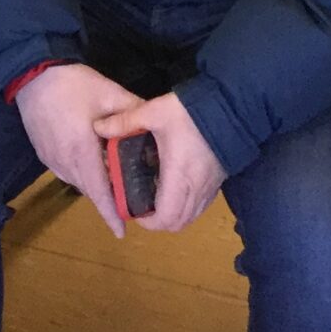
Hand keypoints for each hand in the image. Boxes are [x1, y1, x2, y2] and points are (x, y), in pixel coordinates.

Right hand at [13, 63, 141, 235]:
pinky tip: (89, 162)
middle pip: (89, 190)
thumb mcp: (108, 93)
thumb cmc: (72, 84)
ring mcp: (51, 160)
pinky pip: (65, 173)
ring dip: (93, 185)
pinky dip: (80, 174)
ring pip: (77, 182)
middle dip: (107, 199)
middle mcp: (65, 162)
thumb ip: (133, 112)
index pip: (99, 192)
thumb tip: (155, 125)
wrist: (33, 74)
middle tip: (126, 200)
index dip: (110, 213)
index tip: (121, 233)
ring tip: (111, 179)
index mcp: (82, 151)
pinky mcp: (43, 155)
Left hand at [95, 92, 225, 233]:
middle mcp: (195, 189)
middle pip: (177, 224)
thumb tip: (98, 127)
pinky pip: (200, 207)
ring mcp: (209, 188)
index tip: (132, 208)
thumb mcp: (153, 112)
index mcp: (178, 177)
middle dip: (157, 221)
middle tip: (141, 203)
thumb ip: (124, 122)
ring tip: (156, 196)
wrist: (232, 107)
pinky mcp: (218, 182)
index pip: (165, 218)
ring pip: (190, 217)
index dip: (147, 221)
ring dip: (173, 215)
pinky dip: (186, 206)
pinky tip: (175, 186)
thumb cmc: (190, 113)